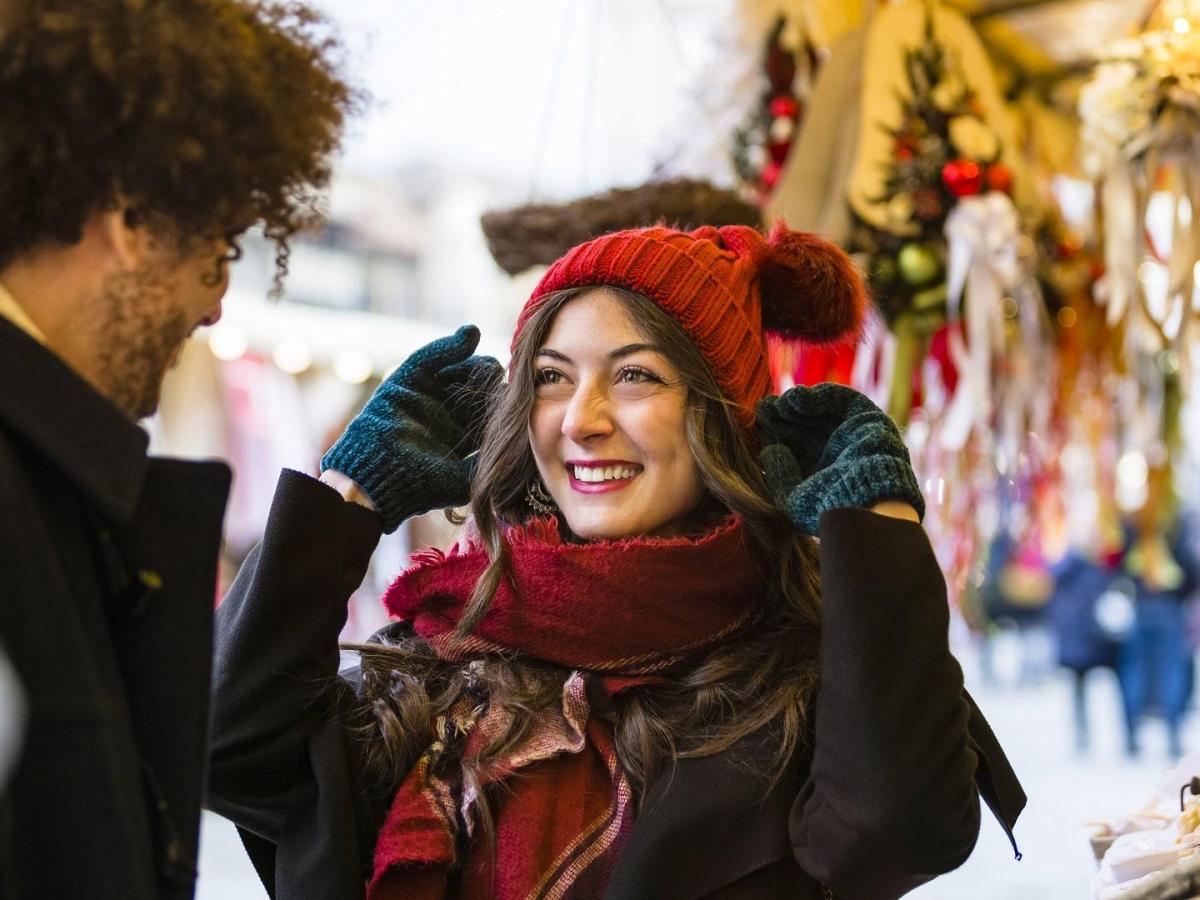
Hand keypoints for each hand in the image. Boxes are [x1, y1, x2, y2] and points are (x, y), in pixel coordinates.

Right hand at [321, 326, 502, 532]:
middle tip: (502, 380)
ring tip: (488, 365)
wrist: (380, 477)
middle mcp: (442, 415)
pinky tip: (468, 335)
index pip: (486, 412)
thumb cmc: (422, 485)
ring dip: (474, 363)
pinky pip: (428, 358)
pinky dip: (448, 345)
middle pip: (474, 388)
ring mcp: (424, 396)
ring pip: (455, 370)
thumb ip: (490, 461)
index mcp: (457, 438)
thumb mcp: (466, 478)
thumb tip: (522, 448)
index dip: (501, 402)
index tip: (518, 398)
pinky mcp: (404, 381)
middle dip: (489, 381)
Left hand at [755, 383, 923, 535]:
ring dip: (796, 405)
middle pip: (802, 426)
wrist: (866, 498)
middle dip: (781, 416)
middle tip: (763, 406)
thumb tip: (768, 451)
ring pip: (818, 411)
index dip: (774, 433)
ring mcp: (849, 433)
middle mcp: (833, 451)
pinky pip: (838, 399)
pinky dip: (817, 395)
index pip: (791, 446)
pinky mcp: (864, 415)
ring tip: (779, 404)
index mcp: (818, 472)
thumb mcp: (791, 499)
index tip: (756, 423)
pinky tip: (796, 398)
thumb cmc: (826, 505)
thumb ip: (777, 475)